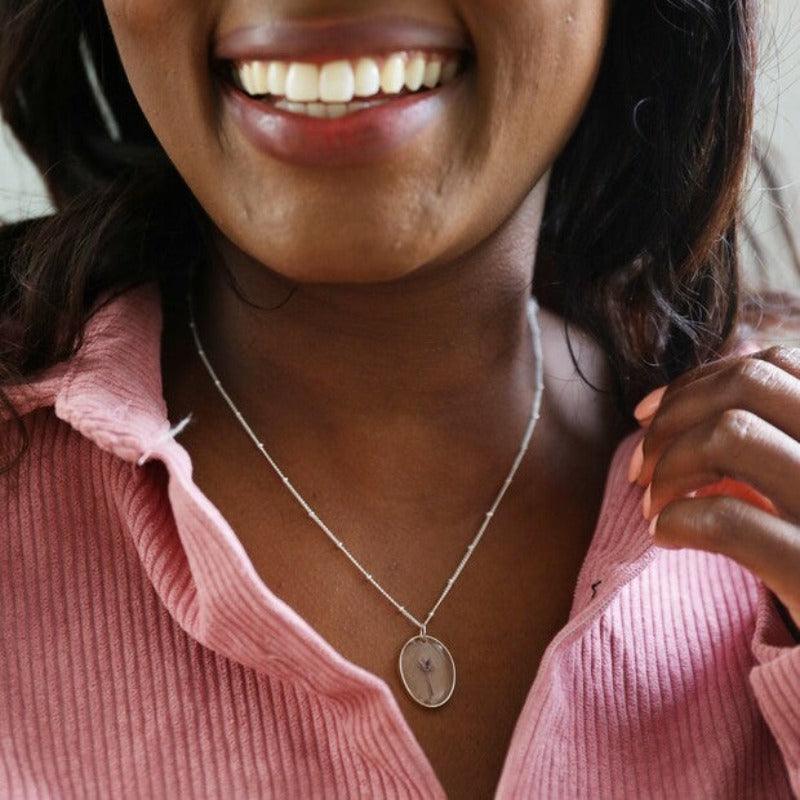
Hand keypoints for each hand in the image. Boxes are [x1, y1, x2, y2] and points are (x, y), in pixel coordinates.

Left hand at [628, 345, 799, 631]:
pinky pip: (727, 520)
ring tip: (649, 501)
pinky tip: (664, 535)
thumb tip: (721, 369)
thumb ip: (781, 429)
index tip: (647, 413)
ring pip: (733, 434)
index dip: (696, 382)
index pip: (771, 366)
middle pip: (748, 384)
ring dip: (669, 461)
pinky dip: (676, 518)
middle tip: (638, 463)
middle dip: (673, 414)